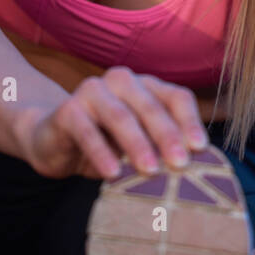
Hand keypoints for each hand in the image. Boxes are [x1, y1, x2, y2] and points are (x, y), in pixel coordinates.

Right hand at [19, 66, 207, 180]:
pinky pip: (86, 131)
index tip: (200, 149)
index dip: (190, 121)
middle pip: (151, 106)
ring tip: (151, 172)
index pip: (176, 97)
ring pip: (120, 116)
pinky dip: (101, 152)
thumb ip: (163, 147)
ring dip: (137, 144)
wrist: (54, 141)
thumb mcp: (139, 144)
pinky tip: (113, 173)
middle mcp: (122, 81)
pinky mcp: (67, 110)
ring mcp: (92, 91)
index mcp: (146, 86)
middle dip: (168, 136)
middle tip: (181, 165)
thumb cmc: (107, 143)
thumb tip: (198, 168)